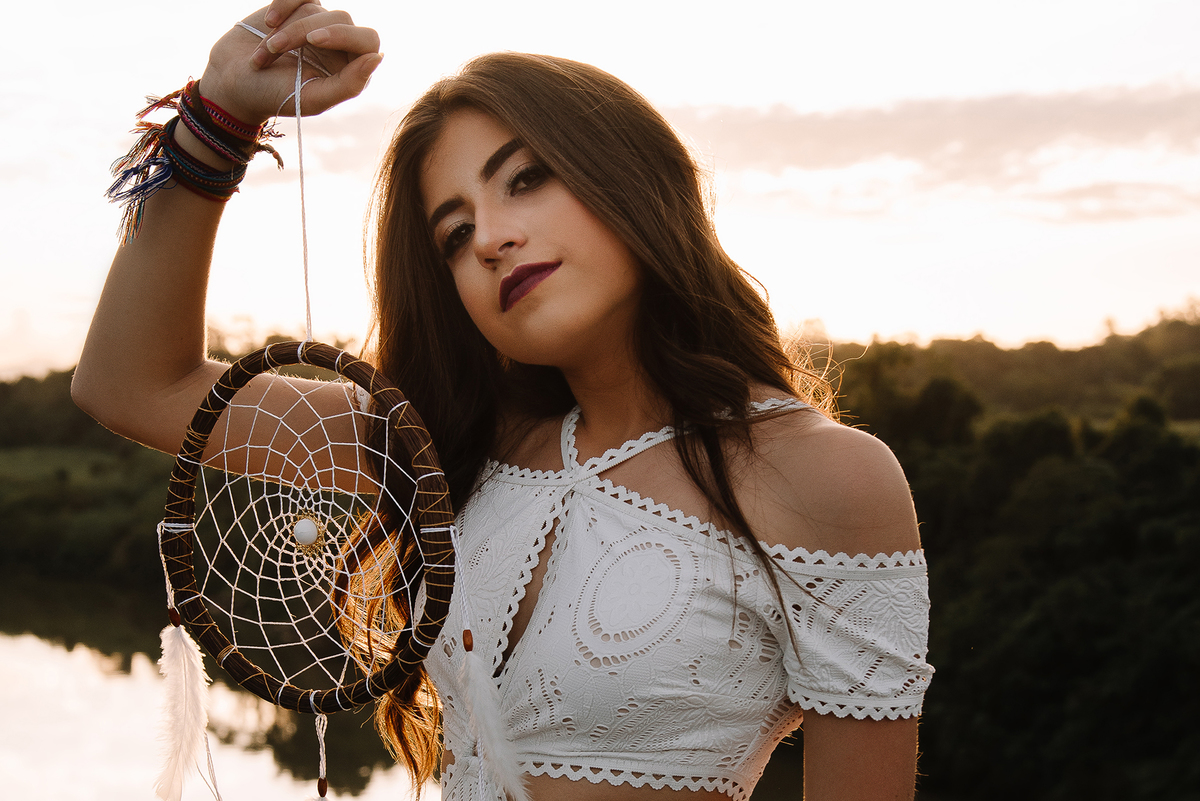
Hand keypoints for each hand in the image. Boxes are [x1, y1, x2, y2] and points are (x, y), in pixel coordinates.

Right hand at [199, 1, 381, 125]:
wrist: (234, 81)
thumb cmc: (273, 95)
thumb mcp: (311, 98)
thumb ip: (349, 85)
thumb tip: (377, 57)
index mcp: (351, 69)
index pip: (368, 41)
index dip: (344, 35)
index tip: (314, 40)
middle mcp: (340, 45)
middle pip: (341, 20)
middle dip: (304, 31)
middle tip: (277, 46)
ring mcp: (320, 24)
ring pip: (315, 10)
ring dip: (284, 30)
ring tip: (263, 55)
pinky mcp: (299, 9)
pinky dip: (282, 4)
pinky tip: (268, 21)